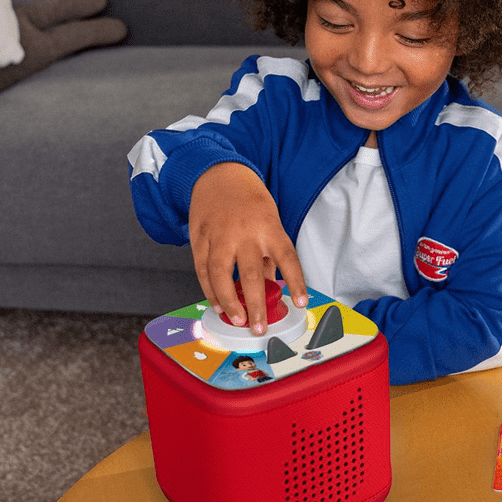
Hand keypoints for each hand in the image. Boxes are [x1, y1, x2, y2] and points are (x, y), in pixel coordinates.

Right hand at [189, 162, 306, 332]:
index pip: (287, 258)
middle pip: (250, 273)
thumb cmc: (250, 201)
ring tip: (237, 319)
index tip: (301, 302)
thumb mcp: (270, 222)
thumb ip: (271, 257)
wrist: (219, 174)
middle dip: (256, 304)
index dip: (296, 282)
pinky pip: (202, 270)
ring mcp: (220, 235)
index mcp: (269, 227)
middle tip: (259, 327)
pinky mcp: (199, 238)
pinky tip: (217, 305)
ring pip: (220, 274)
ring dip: (228, 301)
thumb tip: (274, 288)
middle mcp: (245, 232)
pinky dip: (209, 290)